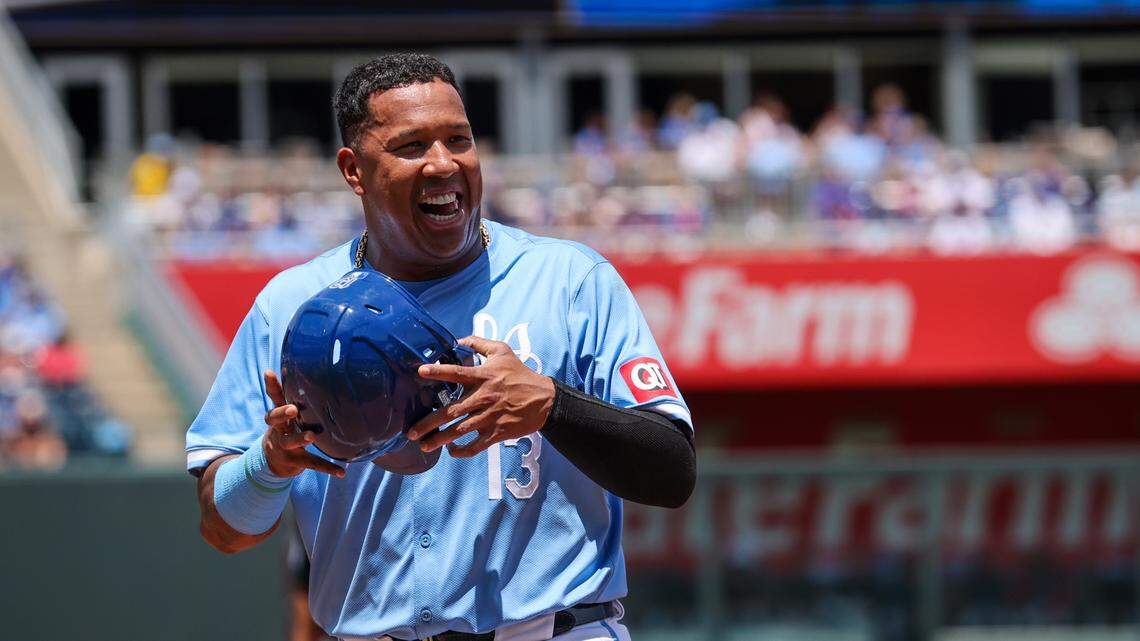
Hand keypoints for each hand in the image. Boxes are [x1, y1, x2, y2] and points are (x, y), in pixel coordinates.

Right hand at [261, 370, 344, 477]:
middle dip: (282, 413)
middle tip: (292, 409)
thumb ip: (288, 394)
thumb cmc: (285, 429)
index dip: (271, 386)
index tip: (269, 373)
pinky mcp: (296, 461)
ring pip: (291, 442)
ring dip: (301, 438)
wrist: (273, 461)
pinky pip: (312, 464)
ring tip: (312, 436)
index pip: (273, 398)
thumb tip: (293, 364)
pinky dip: (327, 468)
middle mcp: (279, 430)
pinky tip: (342, 472)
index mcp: (279, 416)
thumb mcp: (284, 413)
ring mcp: (286, 447)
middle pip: (274, 419)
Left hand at [407, 336, 554, 457]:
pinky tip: (451, 451)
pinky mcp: (497, 433)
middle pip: (452, 411)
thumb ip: (480, 343)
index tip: (420, 372)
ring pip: (460, 432)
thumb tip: (459, 339)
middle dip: (429, 423)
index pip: (457, 372)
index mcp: (483, 377)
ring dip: (439, 440)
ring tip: (424, 446)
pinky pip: (476, 446)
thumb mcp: (503, 351)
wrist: (545, 400)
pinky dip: (462, 451)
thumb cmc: (521, 374)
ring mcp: (490, 417)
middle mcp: (484, 397)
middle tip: (410, 431)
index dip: (438, 371)